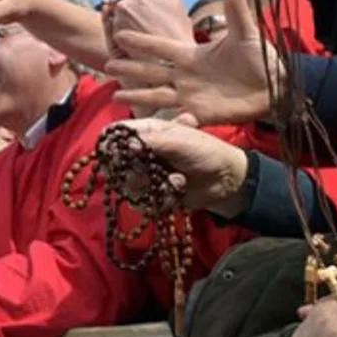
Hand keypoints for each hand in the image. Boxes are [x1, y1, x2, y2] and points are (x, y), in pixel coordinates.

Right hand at [104, 0, 280, 125]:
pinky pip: (182, 119)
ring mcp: (191, 95)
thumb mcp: (247, 34)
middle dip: (130, 67)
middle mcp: (185, 75)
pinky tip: (156, 126)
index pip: (161, 47)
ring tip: (117, 94)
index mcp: (191, 55)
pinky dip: (171, 123)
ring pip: (158, 95)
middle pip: (152, 71)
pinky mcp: (201, 114)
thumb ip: (237, 12)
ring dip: (139, 95)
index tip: (119, 33)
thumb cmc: (259, 58)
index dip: (141, 41)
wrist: (275, 85)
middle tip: (108, 64)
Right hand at [112, 118, 248, 216]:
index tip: (117, 154)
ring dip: (152, 186)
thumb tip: (127, 145)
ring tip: (176, 181)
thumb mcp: (182, 141)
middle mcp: (139, 153)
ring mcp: (144, 175)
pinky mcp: (151, 195)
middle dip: (133, 171)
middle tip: (149, 171)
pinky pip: (142, 203)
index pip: (114, 135)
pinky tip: (176, 192)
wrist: (227, 179)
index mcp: (144, 133)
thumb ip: (153, 142)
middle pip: (114, 164)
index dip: (109, 144)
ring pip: (126, 186)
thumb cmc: (207, 151)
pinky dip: (160, 200)